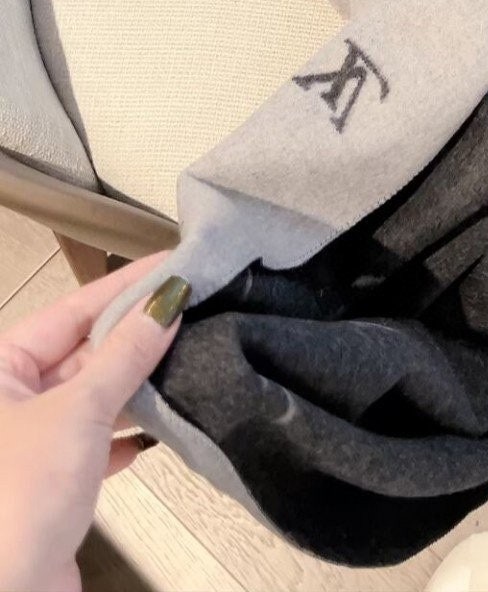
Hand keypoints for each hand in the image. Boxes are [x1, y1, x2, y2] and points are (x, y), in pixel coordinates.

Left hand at [0, 254, 189, 591]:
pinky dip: (125, 431)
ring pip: (91, 394)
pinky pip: (93, 438)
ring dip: (134, 383)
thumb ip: (126, 353)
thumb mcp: (79, 411)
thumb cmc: (19, 497)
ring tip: (187, 355)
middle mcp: (8, 397)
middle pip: (82, 348)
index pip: (72, 309)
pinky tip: (156, 429)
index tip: (174, 265)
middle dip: (135, 334)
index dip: (125, 286)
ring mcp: (27, 441)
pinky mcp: (48, 481)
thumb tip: (167, 300)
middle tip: (192, 306)